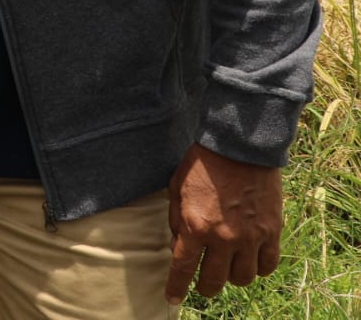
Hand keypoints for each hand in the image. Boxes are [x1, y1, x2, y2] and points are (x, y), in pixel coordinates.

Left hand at [165, 143, 283, 303]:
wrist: (238, 148)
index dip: (176, 287)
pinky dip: (258, 268)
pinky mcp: (272, 232)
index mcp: (195, 226)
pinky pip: (267, 265)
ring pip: (242, 278)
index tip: (172, 298)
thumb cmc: (202, 166)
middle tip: (203, 284)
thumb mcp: (176, 189)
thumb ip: (175, 221)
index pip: (183, 269)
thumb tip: (177, 246)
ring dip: (232, 277)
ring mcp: (250, 237)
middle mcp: (223, 237)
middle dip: (205, 287)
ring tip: (227, 268)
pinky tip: (250, 260)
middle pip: (214, 280)